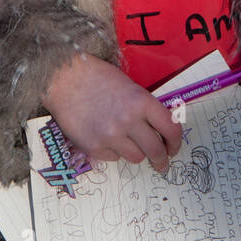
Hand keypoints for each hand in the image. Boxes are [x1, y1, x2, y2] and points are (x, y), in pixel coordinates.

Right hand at [42, 53, 182, 171]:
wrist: (65, 80)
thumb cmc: (98, 78)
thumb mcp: (130, 86)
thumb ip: (145, 108)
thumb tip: (160, 130)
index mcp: (141, 101)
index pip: (170, 128)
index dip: (176, 142)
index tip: (174, 148)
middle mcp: (129, 121)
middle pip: (156, 150)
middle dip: (161, 159)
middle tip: (162, 163)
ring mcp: (111, 136)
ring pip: (136, 157)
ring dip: (136, 152)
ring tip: (127, 140)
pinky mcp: (94, 147)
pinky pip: (114, 158)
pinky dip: (114, 151)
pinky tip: (106, 136)